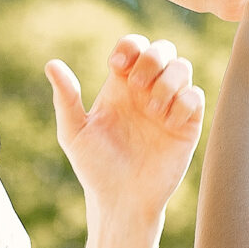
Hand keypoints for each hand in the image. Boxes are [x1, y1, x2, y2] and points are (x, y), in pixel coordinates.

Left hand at [47, 35, 204, 219]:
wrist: (122, 201)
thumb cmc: (95, 169)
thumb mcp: (74, 133)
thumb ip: (66, 98)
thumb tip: (52, 64)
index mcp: (120, 86)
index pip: (133, 47)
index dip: (129, 46)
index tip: (116, 66)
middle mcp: (147, 91)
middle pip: (163, 49)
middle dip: (152, 58)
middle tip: (136, 86)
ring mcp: (169, 106)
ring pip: (183, 67)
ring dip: (168, 81)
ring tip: (152, 110)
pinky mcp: (187, 125)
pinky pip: (196, 96)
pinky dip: (183, 103)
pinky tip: (167, 124)